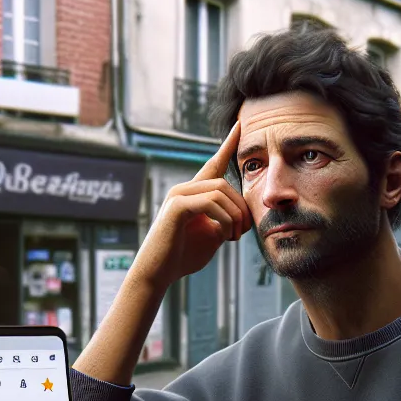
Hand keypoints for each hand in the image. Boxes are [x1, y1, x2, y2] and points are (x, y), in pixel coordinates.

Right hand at [130, 124, 252, 288]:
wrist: (158, 274)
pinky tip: (224, 234)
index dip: (228, 145)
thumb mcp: (212, 237)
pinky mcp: (176, 207)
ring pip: (220, 191)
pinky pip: (210, 202)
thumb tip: (242, 215)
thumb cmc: (183, 257)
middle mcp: (183, 189)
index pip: (213, 164)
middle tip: (242, 232)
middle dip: (240, 208)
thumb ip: (226, 220)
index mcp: (192, 194)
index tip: (240, 126)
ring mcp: (178, 196)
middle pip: (224, 183)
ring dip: (235, 215)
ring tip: (233, 236)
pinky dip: (224, 218)